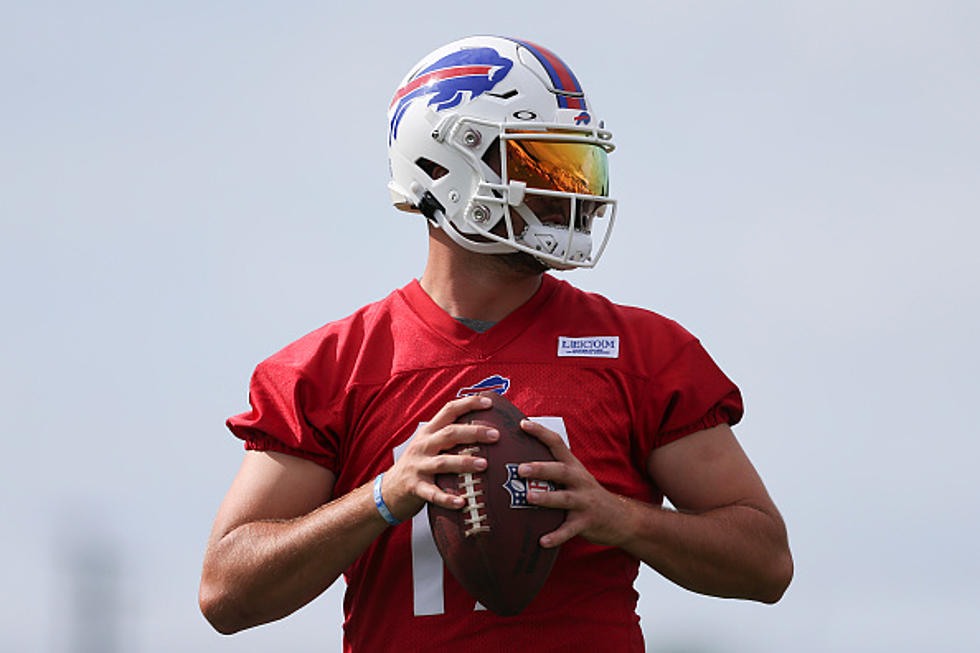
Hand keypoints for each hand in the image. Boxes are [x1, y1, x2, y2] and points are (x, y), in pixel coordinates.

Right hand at [381, 395, 500, 521]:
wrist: (389, 488)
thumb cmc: (419, 464)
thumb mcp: (429, 444)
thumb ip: (450, 436)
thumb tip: (486, 429)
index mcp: (429, 432)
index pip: (449, 410)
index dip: (469, 404)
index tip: (490, 402)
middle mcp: (423, 445)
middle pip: (449, 433)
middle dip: (474, 432)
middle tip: (496, 435)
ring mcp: (418, 466)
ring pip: (443, 462)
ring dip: (464, 462)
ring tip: (484, 465)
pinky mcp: (415, 487)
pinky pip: (433, 493)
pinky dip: (447, 498)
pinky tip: (462, 502)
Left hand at [519, 419, 630, 548]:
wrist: (620, 518)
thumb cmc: (586, 494)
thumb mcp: (574, 476)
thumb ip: (553, 467)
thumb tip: (518, 458)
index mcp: (574, 467)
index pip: (557, 444)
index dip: (541, 432)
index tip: (522, 423)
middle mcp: (580, 481)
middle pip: (561, 471)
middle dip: (541, 468)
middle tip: (520, 469)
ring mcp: (584, 502)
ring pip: (565, 499)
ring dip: (547, 498)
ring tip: (529, 498)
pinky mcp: (587, 523)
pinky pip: (569, 530)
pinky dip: (556, 536)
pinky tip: (542, 541)